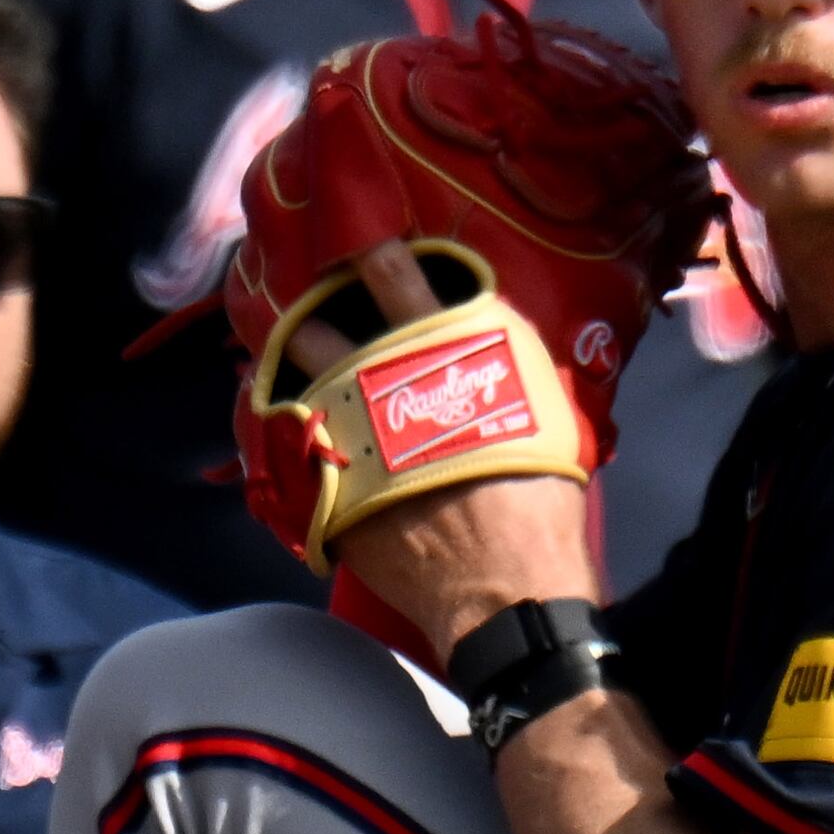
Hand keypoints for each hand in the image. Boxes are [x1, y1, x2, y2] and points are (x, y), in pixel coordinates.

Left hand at [302, 241, 603, 657]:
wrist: (505, 585)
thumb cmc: (540, 501)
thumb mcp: (541, 412)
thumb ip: (502, 367)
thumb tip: (484, 348)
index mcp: (446, 344)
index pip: (396, 274)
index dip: (374, 256)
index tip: (360, 248)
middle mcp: (384, 376)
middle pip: (324, 323)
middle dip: (316, 313)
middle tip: (314, 310)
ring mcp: (344, 429)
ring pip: (296, 377)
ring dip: (296, 369)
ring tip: (298, 369)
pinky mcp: (326, 482)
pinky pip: (291, 446)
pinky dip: (292, 437)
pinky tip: (295, 438)